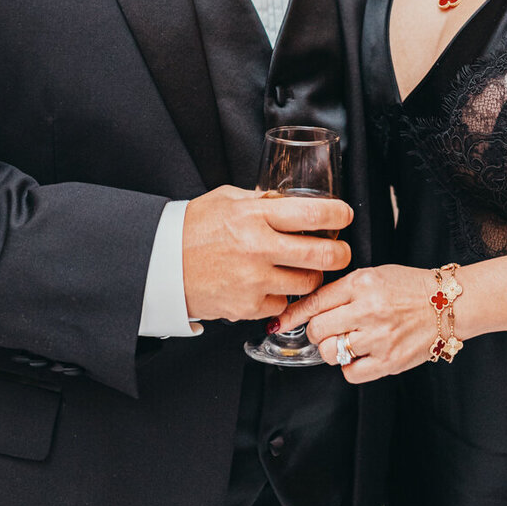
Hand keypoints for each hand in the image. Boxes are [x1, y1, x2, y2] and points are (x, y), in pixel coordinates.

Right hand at [181, 185, 352, 323]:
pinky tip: (268, 283)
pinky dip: (280, 294)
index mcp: (254, 216)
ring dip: (311, 276)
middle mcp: (258, 248)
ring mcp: (254, 280)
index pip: (311, 214)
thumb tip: (290, 199)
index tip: (345, 214)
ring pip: (307, 282)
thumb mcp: (226, 200)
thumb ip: (260, 200)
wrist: (162, 265)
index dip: (337, 214)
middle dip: (340, 253)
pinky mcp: (248, 306)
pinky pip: (282, 302)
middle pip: (321, 254)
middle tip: (341, 251)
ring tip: (302, 267)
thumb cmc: (192, 229)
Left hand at [281, 264, 437, 382]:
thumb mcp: (374, 275)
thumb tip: (309, 307)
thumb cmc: (409, 288)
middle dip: (315, 332)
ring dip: (331, 349)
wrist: (447, 304)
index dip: (293, 314)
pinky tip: (360, 355)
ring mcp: (379, 337)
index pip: (315, 301)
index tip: (279, 322)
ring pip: (330, 352)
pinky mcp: (389, 361)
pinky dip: (349, 367)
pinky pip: (350, 373)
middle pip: (317, 330)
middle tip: (325, 330)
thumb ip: (343, 290)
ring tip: (347, 341)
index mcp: (362, 283)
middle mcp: (368, 310)